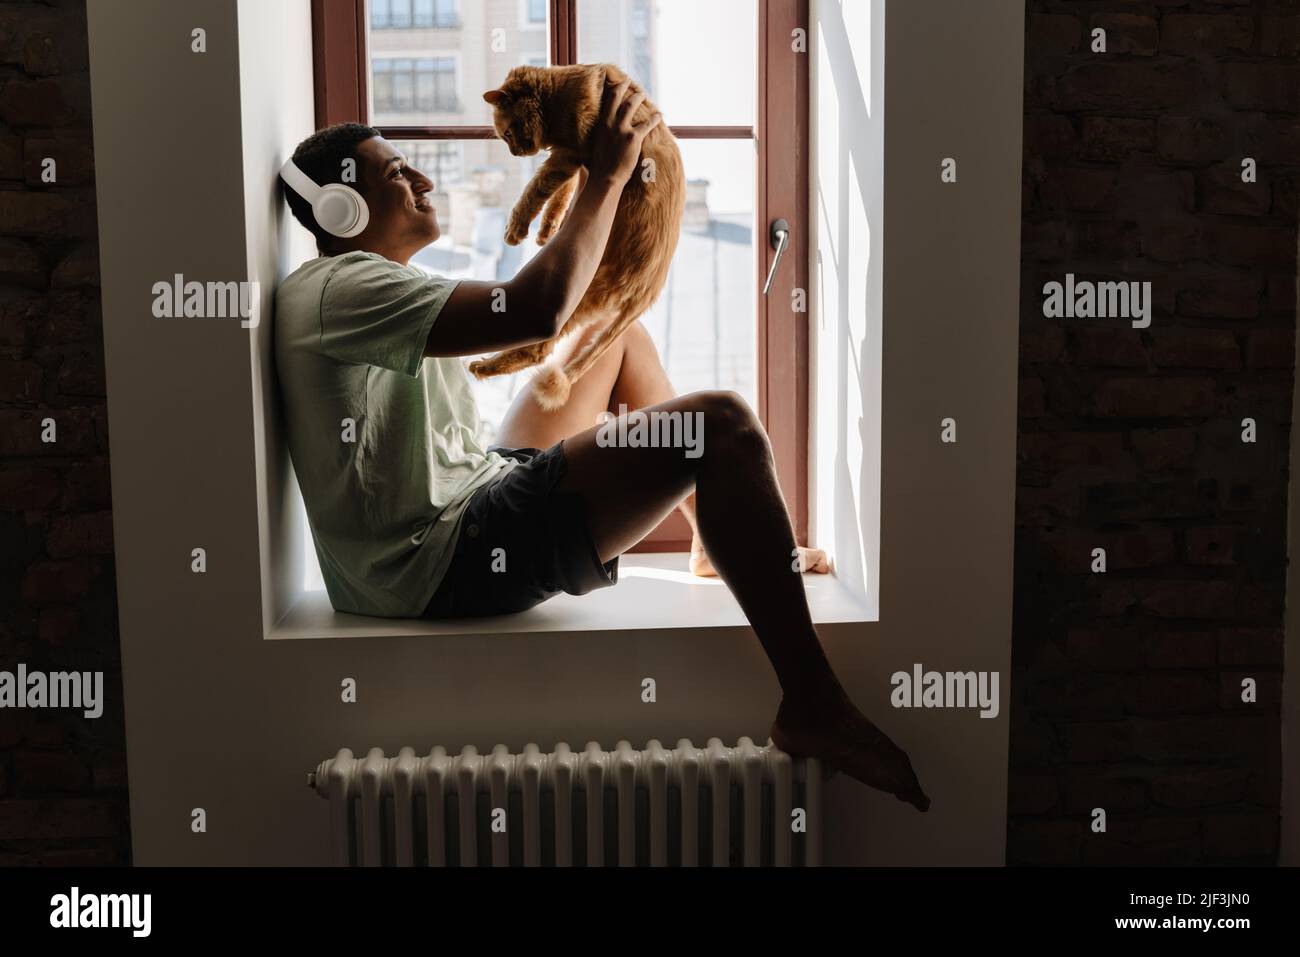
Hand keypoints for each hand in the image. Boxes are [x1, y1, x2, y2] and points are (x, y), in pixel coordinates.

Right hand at [586, 72, 662, 187]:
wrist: (605, 178)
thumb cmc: (598, 166)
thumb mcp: (593, 145)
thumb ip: (597, 135)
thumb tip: (594, 134)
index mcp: (601, 124)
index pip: (608, 101)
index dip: (615, 89)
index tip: (619, 83)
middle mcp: (610, 123)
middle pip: (620, 99)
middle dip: (626, 89)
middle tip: (631, 85)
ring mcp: (622, 130)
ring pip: (631, 107)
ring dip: (638, 99)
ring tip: (643, 95)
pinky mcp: (633, 138)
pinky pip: (646, 125)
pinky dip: (653, 119)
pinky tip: (658, 115)